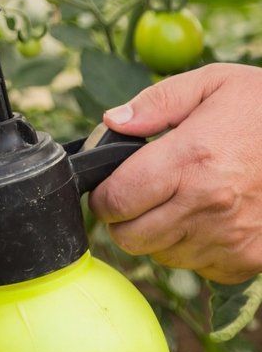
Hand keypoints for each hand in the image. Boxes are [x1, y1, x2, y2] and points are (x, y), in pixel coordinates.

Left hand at [90, 63, 261, 283]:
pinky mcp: (249, 258)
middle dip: (124, 219)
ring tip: (181, 202)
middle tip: (140, 197)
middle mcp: (208, 204)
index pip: (114, 201)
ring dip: (158, 235)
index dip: (103, 195)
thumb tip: (112, 121)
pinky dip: (194, 249)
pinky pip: (198, 267)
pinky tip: (208, 219)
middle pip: (128, 237)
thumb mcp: (214, 83)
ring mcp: (230, 237)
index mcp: (190, 159)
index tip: (110, 186)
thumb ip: (157, 102)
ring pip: (160, 255)